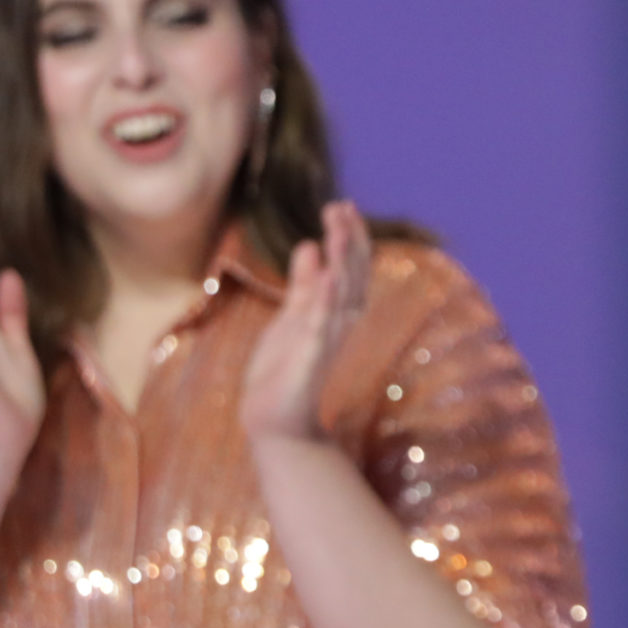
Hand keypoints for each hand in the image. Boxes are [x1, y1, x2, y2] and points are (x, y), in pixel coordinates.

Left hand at [239, 202, 370, 444]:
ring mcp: (326, 341)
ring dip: (342, 262)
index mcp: (335, 311)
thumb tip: (309, 244)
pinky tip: (327, 278)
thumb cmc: (284, 370)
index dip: (350, 237)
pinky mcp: (310, 361)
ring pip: (341, 295)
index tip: (343, 205)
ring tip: (338, 231)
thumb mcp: (292, 317)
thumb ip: (303, 284)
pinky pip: (320, 328)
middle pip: (352, 275)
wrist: (275, 421)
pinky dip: (325, 303)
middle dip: (349, 240)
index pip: (350, 267)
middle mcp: (339, 323)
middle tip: (341, 207)